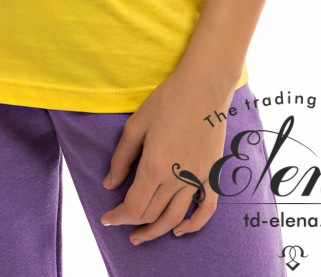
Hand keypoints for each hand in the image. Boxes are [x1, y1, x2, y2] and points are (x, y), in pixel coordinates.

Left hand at [99, 64, 235, 244]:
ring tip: (142, 235)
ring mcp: (198, 177)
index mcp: (155, 165)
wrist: (204, 84)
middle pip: (152, 214)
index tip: (107, 217)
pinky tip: (180, 229)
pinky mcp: (212, 173)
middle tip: (120, 222)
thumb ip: (121, 158)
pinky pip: (207, 208)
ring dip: (157, 231)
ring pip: (176, 217)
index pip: (133, 207)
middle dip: (133, 222)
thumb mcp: (136, 124)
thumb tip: (109, 184)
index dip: (118, 217)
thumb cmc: (168, 99)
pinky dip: (194, 224)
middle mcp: (177, 177)